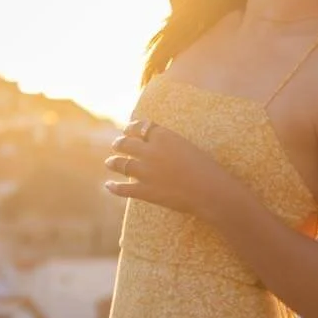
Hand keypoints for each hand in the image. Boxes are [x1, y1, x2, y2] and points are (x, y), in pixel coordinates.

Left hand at [104, 119, 232, 215]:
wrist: (210, 190)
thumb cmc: (207, 168)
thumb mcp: (189, 147)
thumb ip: (172, 143)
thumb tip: (162, 143)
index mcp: (163, 136)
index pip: (140, 127)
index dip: (131, 128)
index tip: (128, 130)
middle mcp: (150, 151)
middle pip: (126, 143)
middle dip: (119, 143)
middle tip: (116, 145)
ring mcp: (145, 171)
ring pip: (120, 163)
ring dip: (113, 162)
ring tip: (109, 162)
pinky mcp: (144, 191)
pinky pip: (123, 188)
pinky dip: (114, 187)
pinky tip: (108, 186)